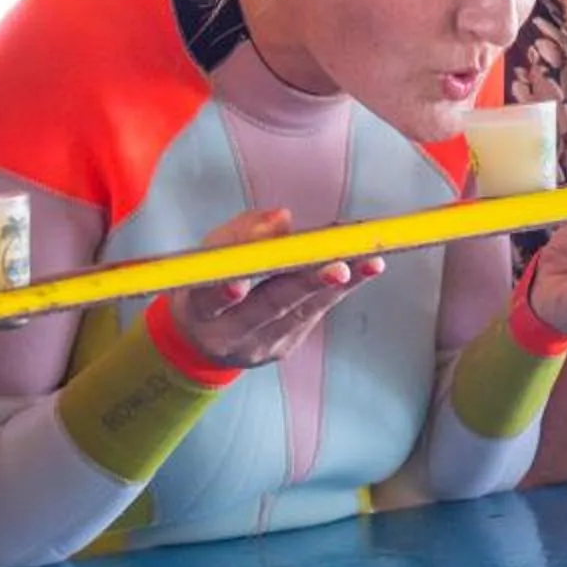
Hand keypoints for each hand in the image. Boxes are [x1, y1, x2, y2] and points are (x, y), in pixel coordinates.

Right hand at [169, 208, 382, 370]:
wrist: (203, 336)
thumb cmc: (207, 282)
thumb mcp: (208, 253)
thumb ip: (241, 234)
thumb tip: (281, 219)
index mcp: (198, 308)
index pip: (211, 298)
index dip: (226, 290)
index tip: (242, 280)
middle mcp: (228, 334)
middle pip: (269, 307)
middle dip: (306, 284)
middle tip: (338, 268)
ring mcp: (259, 345)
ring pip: (301, 312)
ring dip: (337, 285)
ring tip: (368, 264)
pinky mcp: (284, 346)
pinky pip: (313, 314)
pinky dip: (339, 290)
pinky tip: (363, 269)